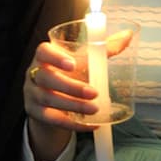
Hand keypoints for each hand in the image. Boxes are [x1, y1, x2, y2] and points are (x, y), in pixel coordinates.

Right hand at [24, 27, 136, 160]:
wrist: (49, 102)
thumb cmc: (67, 75)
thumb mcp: (81, 61)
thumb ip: (103, 49)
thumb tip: (128, 35)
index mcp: (45, 57)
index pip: (43, 52)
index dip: (56, 57)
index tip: (73, 64)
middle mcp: (34, 74)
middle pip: (46, 78)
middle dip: (71, 86)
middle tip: (94, 93)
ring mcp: (32, 94)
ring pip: (48, 99)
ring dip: (73, 105)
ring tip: (94, 109)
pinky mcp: (35, 113)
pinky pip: (51, 119)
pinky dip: (72, 123)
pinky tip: (89, 124)